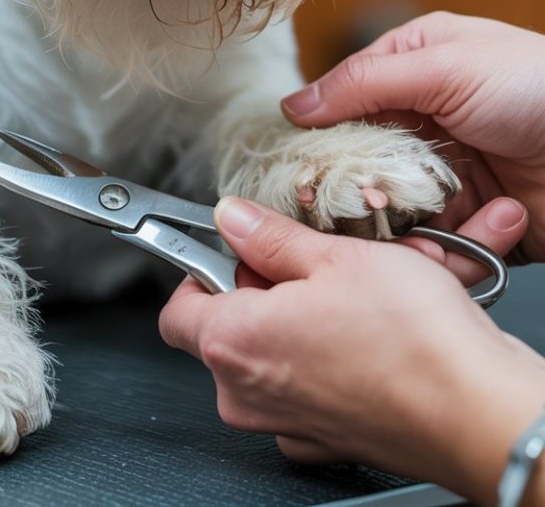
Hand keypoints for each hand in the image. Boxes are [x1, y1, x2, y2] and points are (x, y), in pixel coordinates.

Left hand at [160, 198, 544, 504]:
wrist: (480, 412)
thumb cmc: (414, 340)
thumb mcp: (335, 256)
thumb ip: (270, 236)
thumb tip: (232, 217)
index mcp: (234, 341)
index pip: (177, 306)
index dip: (202, 269)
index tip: (234, 247)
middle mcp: (248, 395)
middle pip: (224, 329)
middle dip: (260, 289)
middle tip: (310, 263)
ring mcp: (286, 424)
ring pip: (270, 356)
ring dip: (299, 320)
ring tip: (350, 293)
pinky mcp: (325, 440)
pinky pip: (306, 387)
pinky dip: (326, 358)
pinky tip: (366, 334)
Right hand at [283, 12, 544, 261]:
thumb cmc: (538, 87)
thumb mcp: (446, 65)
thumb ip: (364, 83)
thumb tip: (293, 107)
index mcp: (416, 64)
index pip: (344, 97)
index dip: (319, 132)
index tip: (299, 167)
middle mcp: (427, 116)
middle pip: (361, 158)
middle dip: (355, 186)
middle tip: (349, 207)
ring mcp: (450, 169)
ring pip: (391, 205)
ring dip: (398, 221)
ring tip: (420, 221)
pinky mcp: (474, 218)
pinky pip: (433, 238)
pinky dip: (441, 243)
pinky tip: (467, 232)